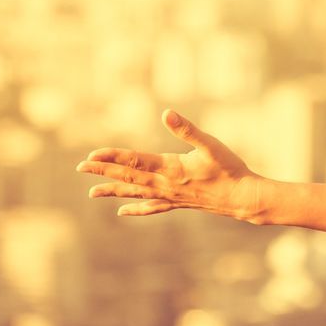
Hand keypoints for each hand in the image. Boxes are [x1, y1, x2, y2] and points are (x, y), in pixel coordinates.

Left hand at [75, 109, 267, 223]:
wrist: (244, 198)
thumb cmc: (230, 169)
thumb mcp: (211, 145)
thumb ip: (187, 129)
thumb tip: (167, 113)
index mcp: (171, 168)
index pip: (134, 161)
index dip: (112, 157)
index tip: (91, 155)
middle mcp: (166, 184)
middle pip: (129, 177)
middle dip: (104, 172)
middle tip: (81, 167)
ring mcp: (170, 196)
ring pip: (136, 193)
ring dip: (114, 190)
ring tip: (92, 193)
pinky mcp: (178, 202)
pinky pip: (152, 206)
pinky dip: (136, 208)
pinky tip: (122, 211)